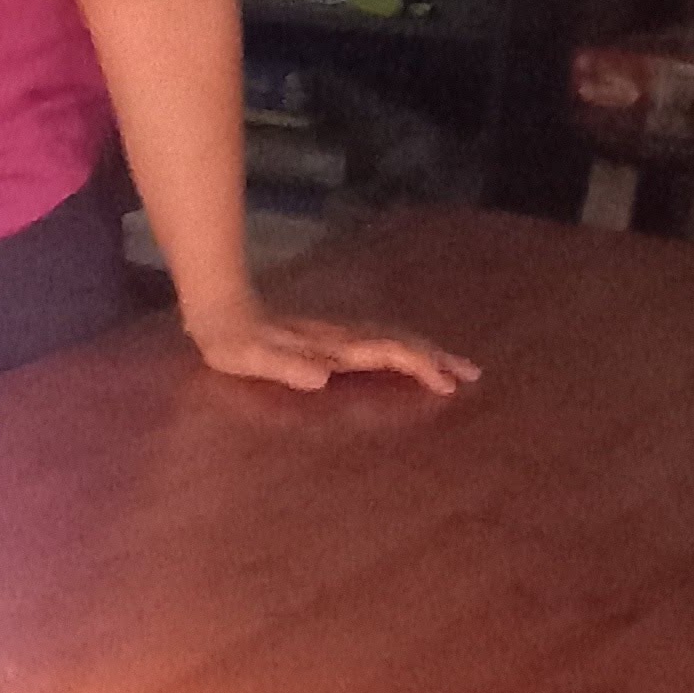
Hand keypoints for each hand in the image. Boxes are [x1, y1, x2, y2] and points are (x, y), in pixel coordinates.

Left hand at [185, 301, 477, 396]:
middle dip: (437, 357)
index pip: (387, 352)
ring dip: (426, 352)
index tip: (447, 384)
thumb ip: (284, 366)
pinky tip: (409, 357)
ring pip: (392, 340)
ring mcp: (337, 335)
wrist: (219, 308)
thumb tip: (321, 378)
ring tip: (454, 367)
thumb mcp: (250, 358)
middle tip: (473, 374)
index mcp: (332, 346)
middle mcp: (341, 338)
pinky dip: (403, 350)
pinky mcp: (329, 338)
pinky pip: (378, 342)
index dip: (418, 366)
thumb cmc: (233, 342)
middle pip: (400, 342)